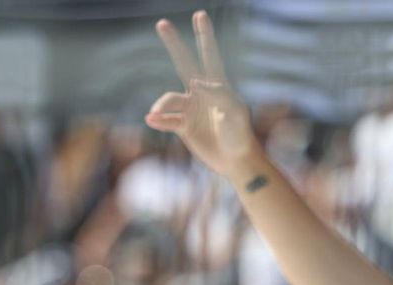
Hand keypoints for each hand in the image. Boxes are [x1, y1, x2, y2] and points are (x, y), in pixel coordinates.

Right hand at [146, 11, 262, 182]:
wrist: (236, 161)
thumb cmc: (241, 136)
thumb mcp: (234, 114)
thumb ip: (218, 96)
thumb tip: (196, 82)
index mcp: (218, 86)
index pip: (209, 55)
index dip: (204, 36)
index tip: (200, 14)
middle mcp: (201, 93)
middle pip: (184, 63)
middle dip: (174, 44)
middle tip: (162, 23)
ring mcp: (191, 108)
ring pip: (169, 100)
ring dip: (161, 106)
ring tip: (155, 116)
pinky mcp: (184, 126)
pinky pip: (166, 120)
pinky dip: (159, 120)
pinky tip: (151, 121)